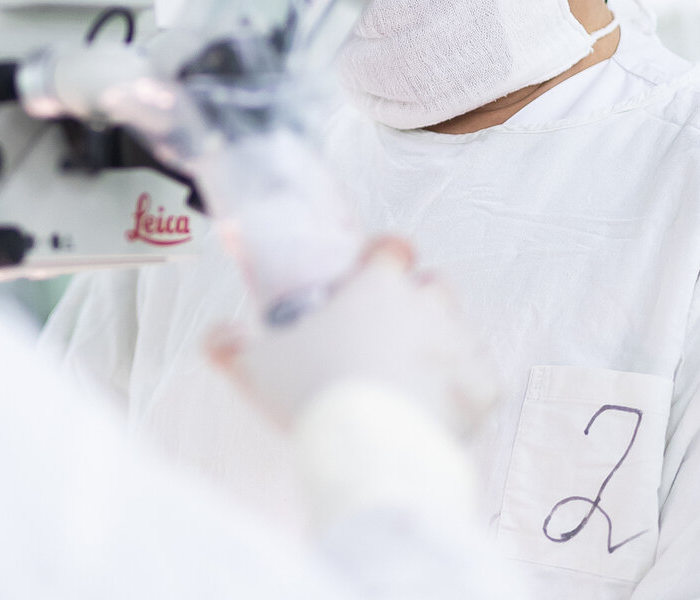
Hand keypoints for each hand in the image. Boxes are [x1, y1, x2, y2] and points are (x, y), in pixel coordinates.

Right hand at [211, 238, 497, 439]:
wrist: (371, 451)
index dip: (379, 256)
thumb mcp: (256, 367)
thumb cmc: (317, 396)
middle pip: (432, 283)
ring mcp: (460, 346)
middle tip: (382, 331)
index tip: (366, 273)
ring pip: (459, 326)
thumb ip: (229, 344)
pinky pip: (479, 376)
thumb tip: (216, 337)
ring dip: (440, 340)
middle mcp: (427, 306)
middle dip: (415, 298)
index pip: (391, 247)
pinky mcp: (483, 388)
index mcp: (378, 287)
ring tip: (407, 372)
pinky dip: (461, 388)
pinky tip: (433, 402)